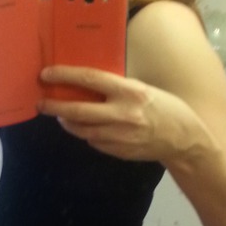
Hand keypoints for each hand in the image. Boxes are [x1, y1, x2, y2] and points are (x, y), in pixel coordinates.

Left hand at [39, 65, 202, 163]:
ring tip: (61, 115)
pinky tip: (87, 128)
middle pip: (78, 110)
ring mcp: (119, 136)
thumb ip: (118, 88)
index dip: (64, 76)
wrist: (184, 140)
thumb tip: (87, 82)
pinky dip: (87, 134)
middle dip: (55, 107)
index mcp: (130, 92)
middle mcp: (122, 115)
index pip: (90, 79)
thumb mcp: (144, 89)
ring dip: (67, 122)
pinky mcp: (118, 151)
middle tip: (41, 103)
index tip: (46, 74)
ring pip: (82, 130)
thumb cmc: (166, 108)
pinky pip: (94, 142)